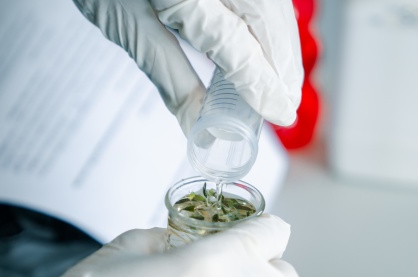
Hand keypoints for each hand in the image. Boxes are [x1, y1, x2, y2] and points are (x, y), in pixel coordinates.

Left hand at [73, 0, 302, 134]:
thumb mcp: (131, 28)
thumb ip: (170, 76)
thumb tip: (196, 124)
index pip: (239, 48)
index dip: (263, 85)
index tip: (280, 113)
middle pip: (268, 24)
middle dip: (281, 68)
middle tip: (286, 107)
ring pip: (273, 8)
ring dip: (281, 47)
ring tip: (283, 84)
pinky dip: (271, 22)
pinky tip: (269, 46)